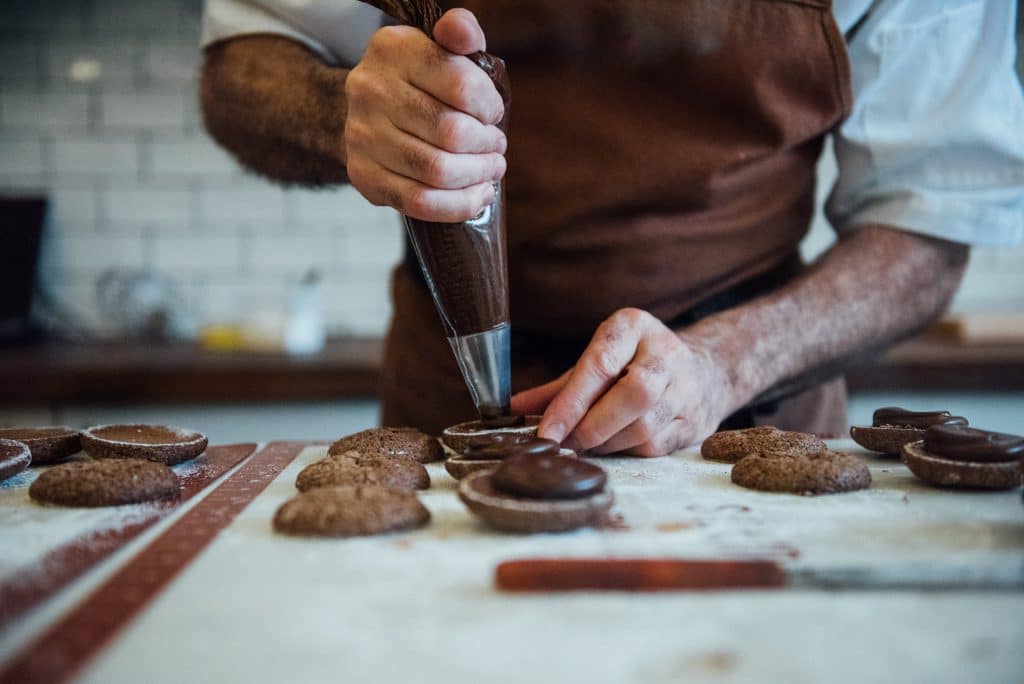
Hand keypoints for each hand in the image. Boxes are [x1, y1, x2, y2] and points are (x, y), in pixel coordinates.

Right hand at [344, 9, 506, 221]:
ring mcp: (361, 136)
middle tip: (497, 147)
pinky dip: (459, 204)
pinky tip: (478, 195)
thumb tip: (462, 31)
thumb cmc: (420, 81)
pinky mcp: (363, 175)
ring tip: (491, 169)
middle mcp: (369, 90)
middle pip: (452, 133)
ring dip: (478, 175)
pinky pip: (420, 202)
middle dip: (487, 145)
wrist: (368, 111)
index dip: (489, 107)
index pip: (461, 86)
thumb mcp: (440, 47)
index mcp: (392, 49)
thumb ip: (460, 33)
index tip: (493, 113)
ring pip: (438, 171)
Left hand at [511, 308, 737, 456]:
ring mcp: (686, 388)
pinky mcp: (694, 422)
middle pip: (633, 393)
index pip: (601, 364)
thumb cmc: (634, 363)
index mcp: (634, 327)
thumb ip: (558, 387)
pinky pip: (656, 446)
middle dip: (593, 425)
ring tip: (584, 444)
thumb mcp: (598, 359)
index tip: (546, 430)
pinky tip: (612, 446)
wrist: (705, 371)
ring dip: (607, 443)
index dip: (571, 402)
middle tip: (565, 442)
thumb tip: (512, 409)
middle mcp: (665, 352)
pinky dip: (626, 452)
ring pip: (644, 426)